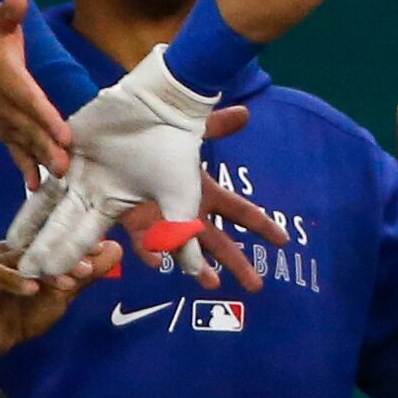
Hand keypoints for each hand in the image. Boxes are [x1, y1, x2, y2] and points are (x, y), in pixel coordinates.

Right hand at [0, 0, 73, 181]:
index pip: (29, 98)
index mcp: (8, 77)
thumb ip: (8, 10)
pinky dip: (24, 168)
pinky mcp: (2, 128)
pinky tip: (36, 186)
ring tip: (59, 177)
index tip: (64, 133)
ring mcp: (2, 118)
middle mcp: (4, 103)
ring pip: (23, 142)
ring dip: (40, 160)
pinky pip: (14, 149)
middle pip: (28, 128)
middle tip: (66, 164)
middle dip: (46, 146)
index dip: (45, 116)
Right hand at [0, 237, 121, 363]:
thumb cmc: (26, 314)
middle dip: (66, 254)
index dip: (78, 239)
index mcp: (31, 246)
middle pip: (40, 243)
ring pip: (22, 258)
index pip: (55, 234)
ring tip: (68, 283)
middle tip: (87, 267)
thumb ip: (85, 274)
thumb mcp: (62, 295)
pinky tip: (33, 289)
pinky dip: (16, 281)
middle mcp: (13, 248)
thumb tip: (116, 249)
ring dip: (46, 270)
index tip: (101, 248)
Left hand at [7, 52, 218, 281]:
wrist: (166, 107)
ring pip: (47, 201)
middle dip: (43, 250)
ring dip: (31, 224)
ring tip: (10, 246)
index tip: (50, 282)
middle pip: (60, 226)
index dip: (68, 260)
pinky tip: (16, 194)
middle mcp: (90, 189)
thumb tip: (196, 273)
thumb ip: (178, 237)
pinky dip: (30, 184)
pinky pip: (43, 167)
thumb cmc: (174, 153)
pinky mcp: (65, 142)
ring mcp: (75, 166)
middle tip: (22, 273)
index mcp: (111, 204)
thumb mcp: (180, 201)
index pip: (84, 239)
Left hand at [114, 105, 287, 290]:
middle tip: (256, 285)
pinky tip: (158, 261)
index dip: (262, 225)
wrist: (114, 146)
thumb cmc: (155, 142)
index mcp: (204, 192)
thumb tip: (246, 112)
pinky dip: (152, 253)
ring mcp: (164, 222)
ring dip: (198, 266)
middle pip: (219, 242)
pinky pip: (146, 244)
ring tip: (211, 282)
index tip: (283, 242)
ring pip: (186, 250)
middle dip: (238, 262)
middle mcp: (188, 212)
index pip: (240, 211)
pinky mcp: (138, 226)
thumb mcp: (188, 133)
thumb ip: (216, 125)